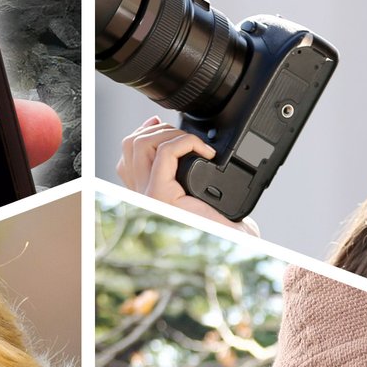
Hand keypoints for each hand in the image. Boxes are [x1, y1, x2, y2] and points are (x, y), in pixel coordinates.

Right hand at [116, 116, 254, 233]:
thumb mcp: (207, 193)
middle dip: (157, 129)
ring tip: (195, 144)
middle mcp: (145, 194)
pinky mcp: (161, 195)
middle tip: (186, 137)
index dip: (143, 133)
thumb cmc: (227, 224)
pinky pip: (165, 153)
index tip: (160, 123)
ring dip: (169, 133)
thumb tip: (207, 154)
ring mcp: (150, 196)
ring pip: (140, 144)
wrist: (236, 243)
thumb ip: (199, 175)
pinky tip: (207, 153)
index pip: (129, 156)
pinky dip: (187, 142)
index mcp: (152, 193)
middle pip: (131, 145)